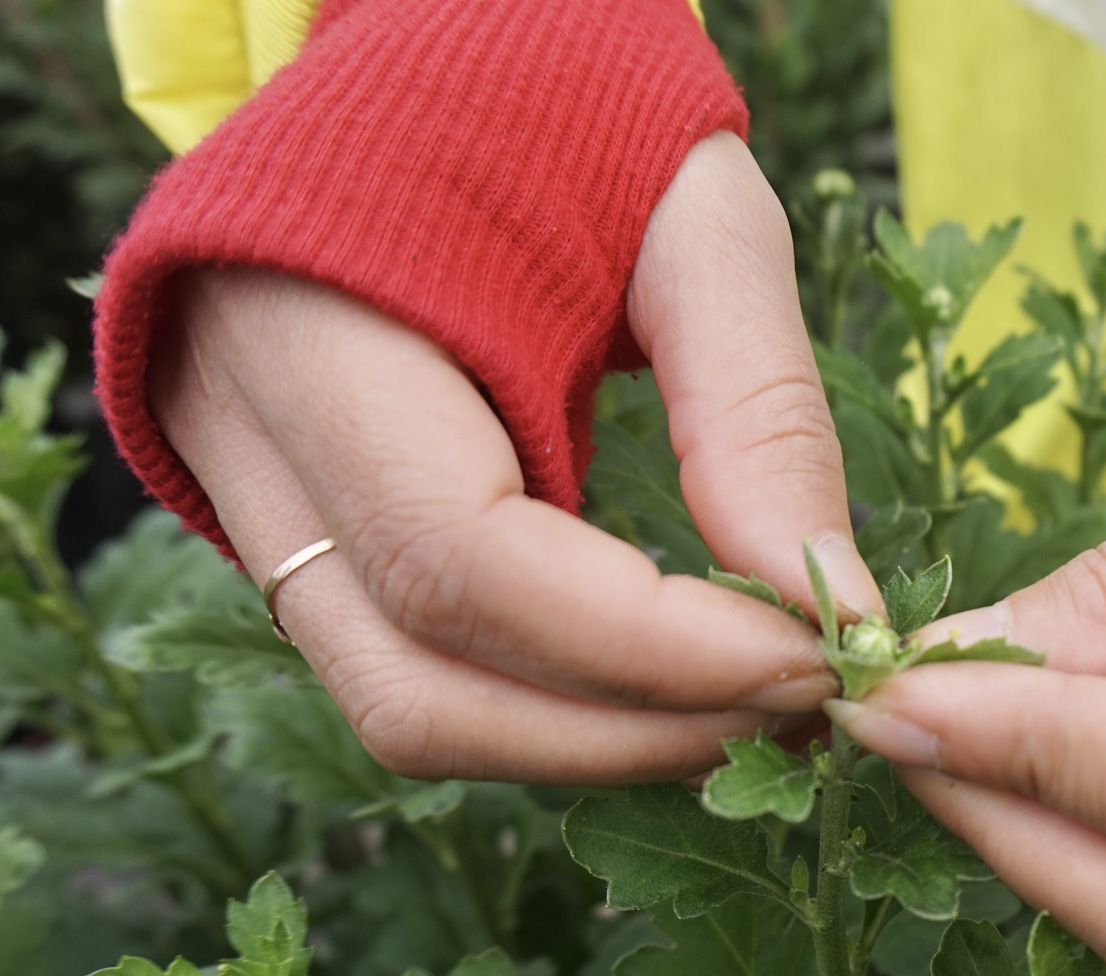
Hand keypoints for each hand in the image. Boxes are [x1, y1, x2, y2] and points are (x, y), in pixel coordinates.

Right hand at [149, 133, 879, 785]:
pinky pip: (415, 666)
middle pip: (421, 677)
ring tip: (749, 709)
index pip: (463, 558)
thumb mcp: (694, 214)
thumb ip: (760, 410)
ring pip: (406, 704)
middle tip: (800, 711)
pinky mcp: (296, 525)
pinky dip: (552, 703)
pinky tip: (672, 680)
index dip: (647, 647)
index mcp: (313, 319)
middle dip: (629, 728)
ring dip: (592, 743)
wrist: (432, 38)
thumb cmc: (564, 93)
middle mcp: (244, 430)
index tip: (812, 660)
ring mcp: (249, 491)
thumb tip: (830, 604)